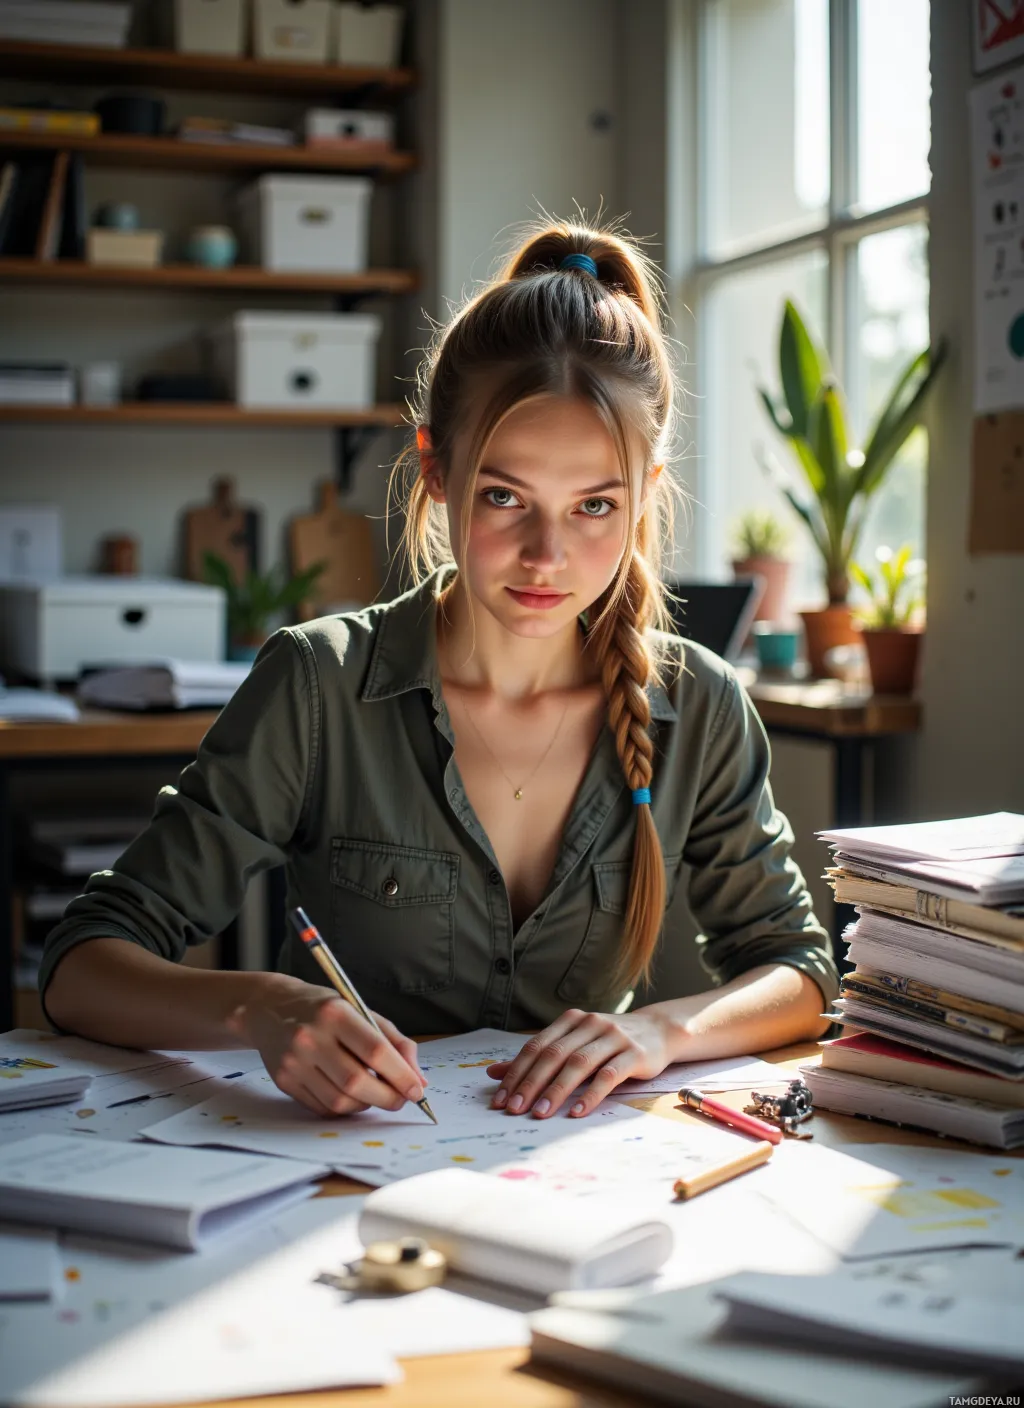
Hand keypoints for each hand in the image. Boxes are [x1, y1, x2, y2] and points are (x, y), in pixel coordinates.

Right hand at [226, 978, 426, 1118]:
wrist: (269, 1008)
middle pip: (357, 1082)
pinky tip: (352, 1096)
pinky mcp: (284, 1081)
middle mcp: (311, 1037)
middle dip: (388, 1097)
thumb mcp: (360, 1011)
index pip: (376, 1051)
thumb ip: (394, 1042)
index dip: (401, 1075)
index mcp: (335, 1013)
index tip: (417, 1089)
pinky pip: (322, 1107)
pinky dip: (345, 1108)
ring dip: (367, 1105)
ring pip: (340, 1101)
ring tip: (375, 1094)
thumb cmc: (323, 1009)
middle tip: (401, 1099)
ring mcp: (294, 1061)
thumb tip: (420, 1079)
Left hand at [486, 1007, 672, 1118]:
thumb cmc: (609, 1042)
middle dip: (531, 1083)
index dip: (516, 1072)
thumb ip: (538, 1058)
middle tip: (514, 1109)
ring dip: (557, 1090)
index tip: (500, 1099)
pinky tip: (578, 1112)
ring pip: (579, 1063)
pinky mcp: (634, 1054)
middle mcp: (590, 1024)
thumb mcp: (574, 1044)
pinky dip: (591, 1094)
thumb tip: (494, 1073)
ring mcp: (613, 1037)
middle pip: (554, 1054)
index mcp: (570, 1021)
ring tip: (540, 1113)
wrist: (658, 1031)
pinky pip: (609, 1075)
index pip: (536, 1046)